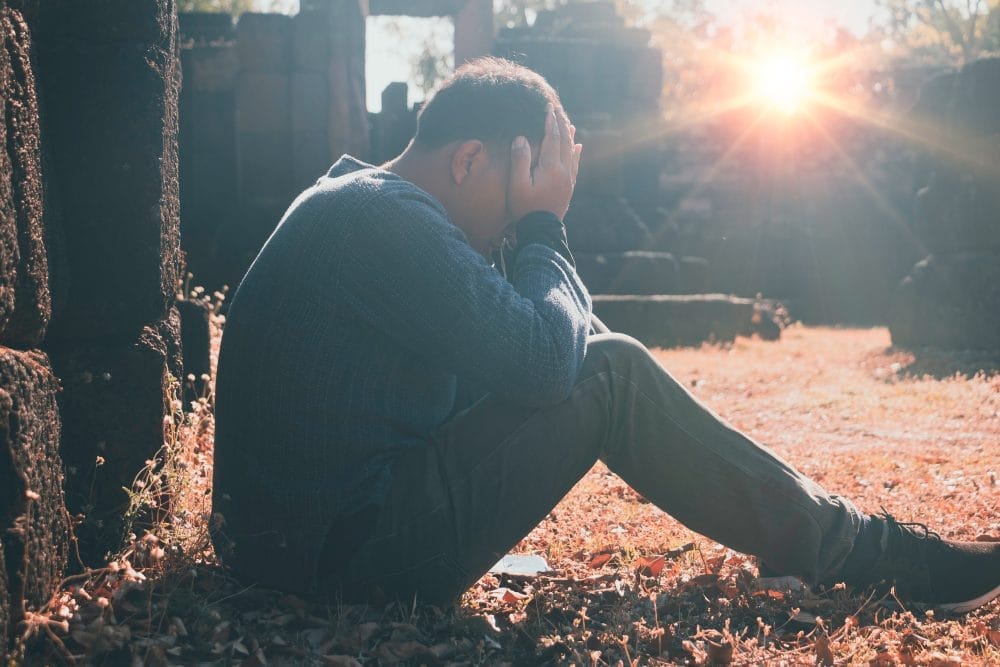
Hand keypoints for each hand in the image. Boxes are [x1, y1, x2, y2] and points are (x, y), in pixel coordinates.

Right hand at [507, 106, 582, 220]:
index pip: (552, 138)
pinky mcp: (569, 187)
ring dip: (569, 136)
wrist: (541, 231)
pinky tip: (578, 147)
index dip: (550, 122)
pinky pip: (576, 165)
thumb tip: (521, 138)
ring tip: (568, 123)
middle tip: (557, 109)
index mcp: (551, 168)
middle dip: (561, 124)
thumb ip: (520, 160)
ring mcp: (568, 180)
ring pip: (572, 152)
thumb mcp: (517, 185)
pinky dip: (577, 153)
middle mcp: (563, 171)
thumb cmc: (525, 208)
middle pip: (565, 142)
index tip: (548, 107)